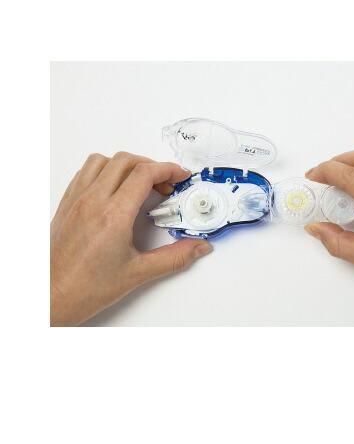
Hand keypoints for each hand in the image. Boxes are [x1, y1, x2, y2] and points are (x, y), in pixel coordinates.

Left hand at [50, 152, 212, 325]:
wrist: (50, 298)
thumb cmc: (86, 288)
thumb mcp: (138, 273)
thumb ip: (174, 257)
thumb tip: (198, 247)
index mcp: (113, 216)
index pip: (144, 174)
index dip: (168, 169)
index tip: (180, 176)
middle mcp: (93, 201)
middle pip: (126, 161)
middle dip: (151, 166)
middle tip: (165, 184)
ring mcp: (77, 200)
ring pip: (103, 161)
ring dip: (126, 165)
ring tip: (140, 183)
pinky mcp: (67, 204)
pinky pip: (85, 172)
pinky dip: (105, 171)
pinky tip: (115, 189)